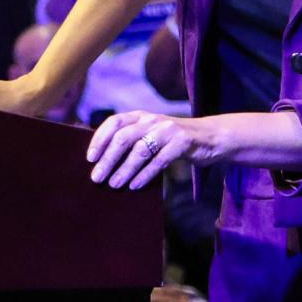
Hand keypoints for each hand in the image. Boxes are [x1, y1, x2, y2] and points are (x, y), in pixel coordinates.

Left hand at [87, 111, 222, 187]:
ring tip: (114, 184)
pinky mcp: (182, 142)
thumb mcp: (152, 134)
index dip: (100, 139)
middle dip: (108, 159)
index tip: (90, 158)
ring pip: (140, 149)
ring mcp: (168, 130)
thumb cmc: (174, 141)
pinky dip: (145, 175)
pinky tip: (135, 186)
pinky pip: (159, 160)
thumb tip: (102, 163)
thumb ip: (133, 140)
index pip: (114, 122)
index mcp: (142, 116)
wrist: (211, 137)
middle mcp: (153, 120)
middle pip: (124, 137)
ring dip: (124, 169)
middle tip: (97, 177)